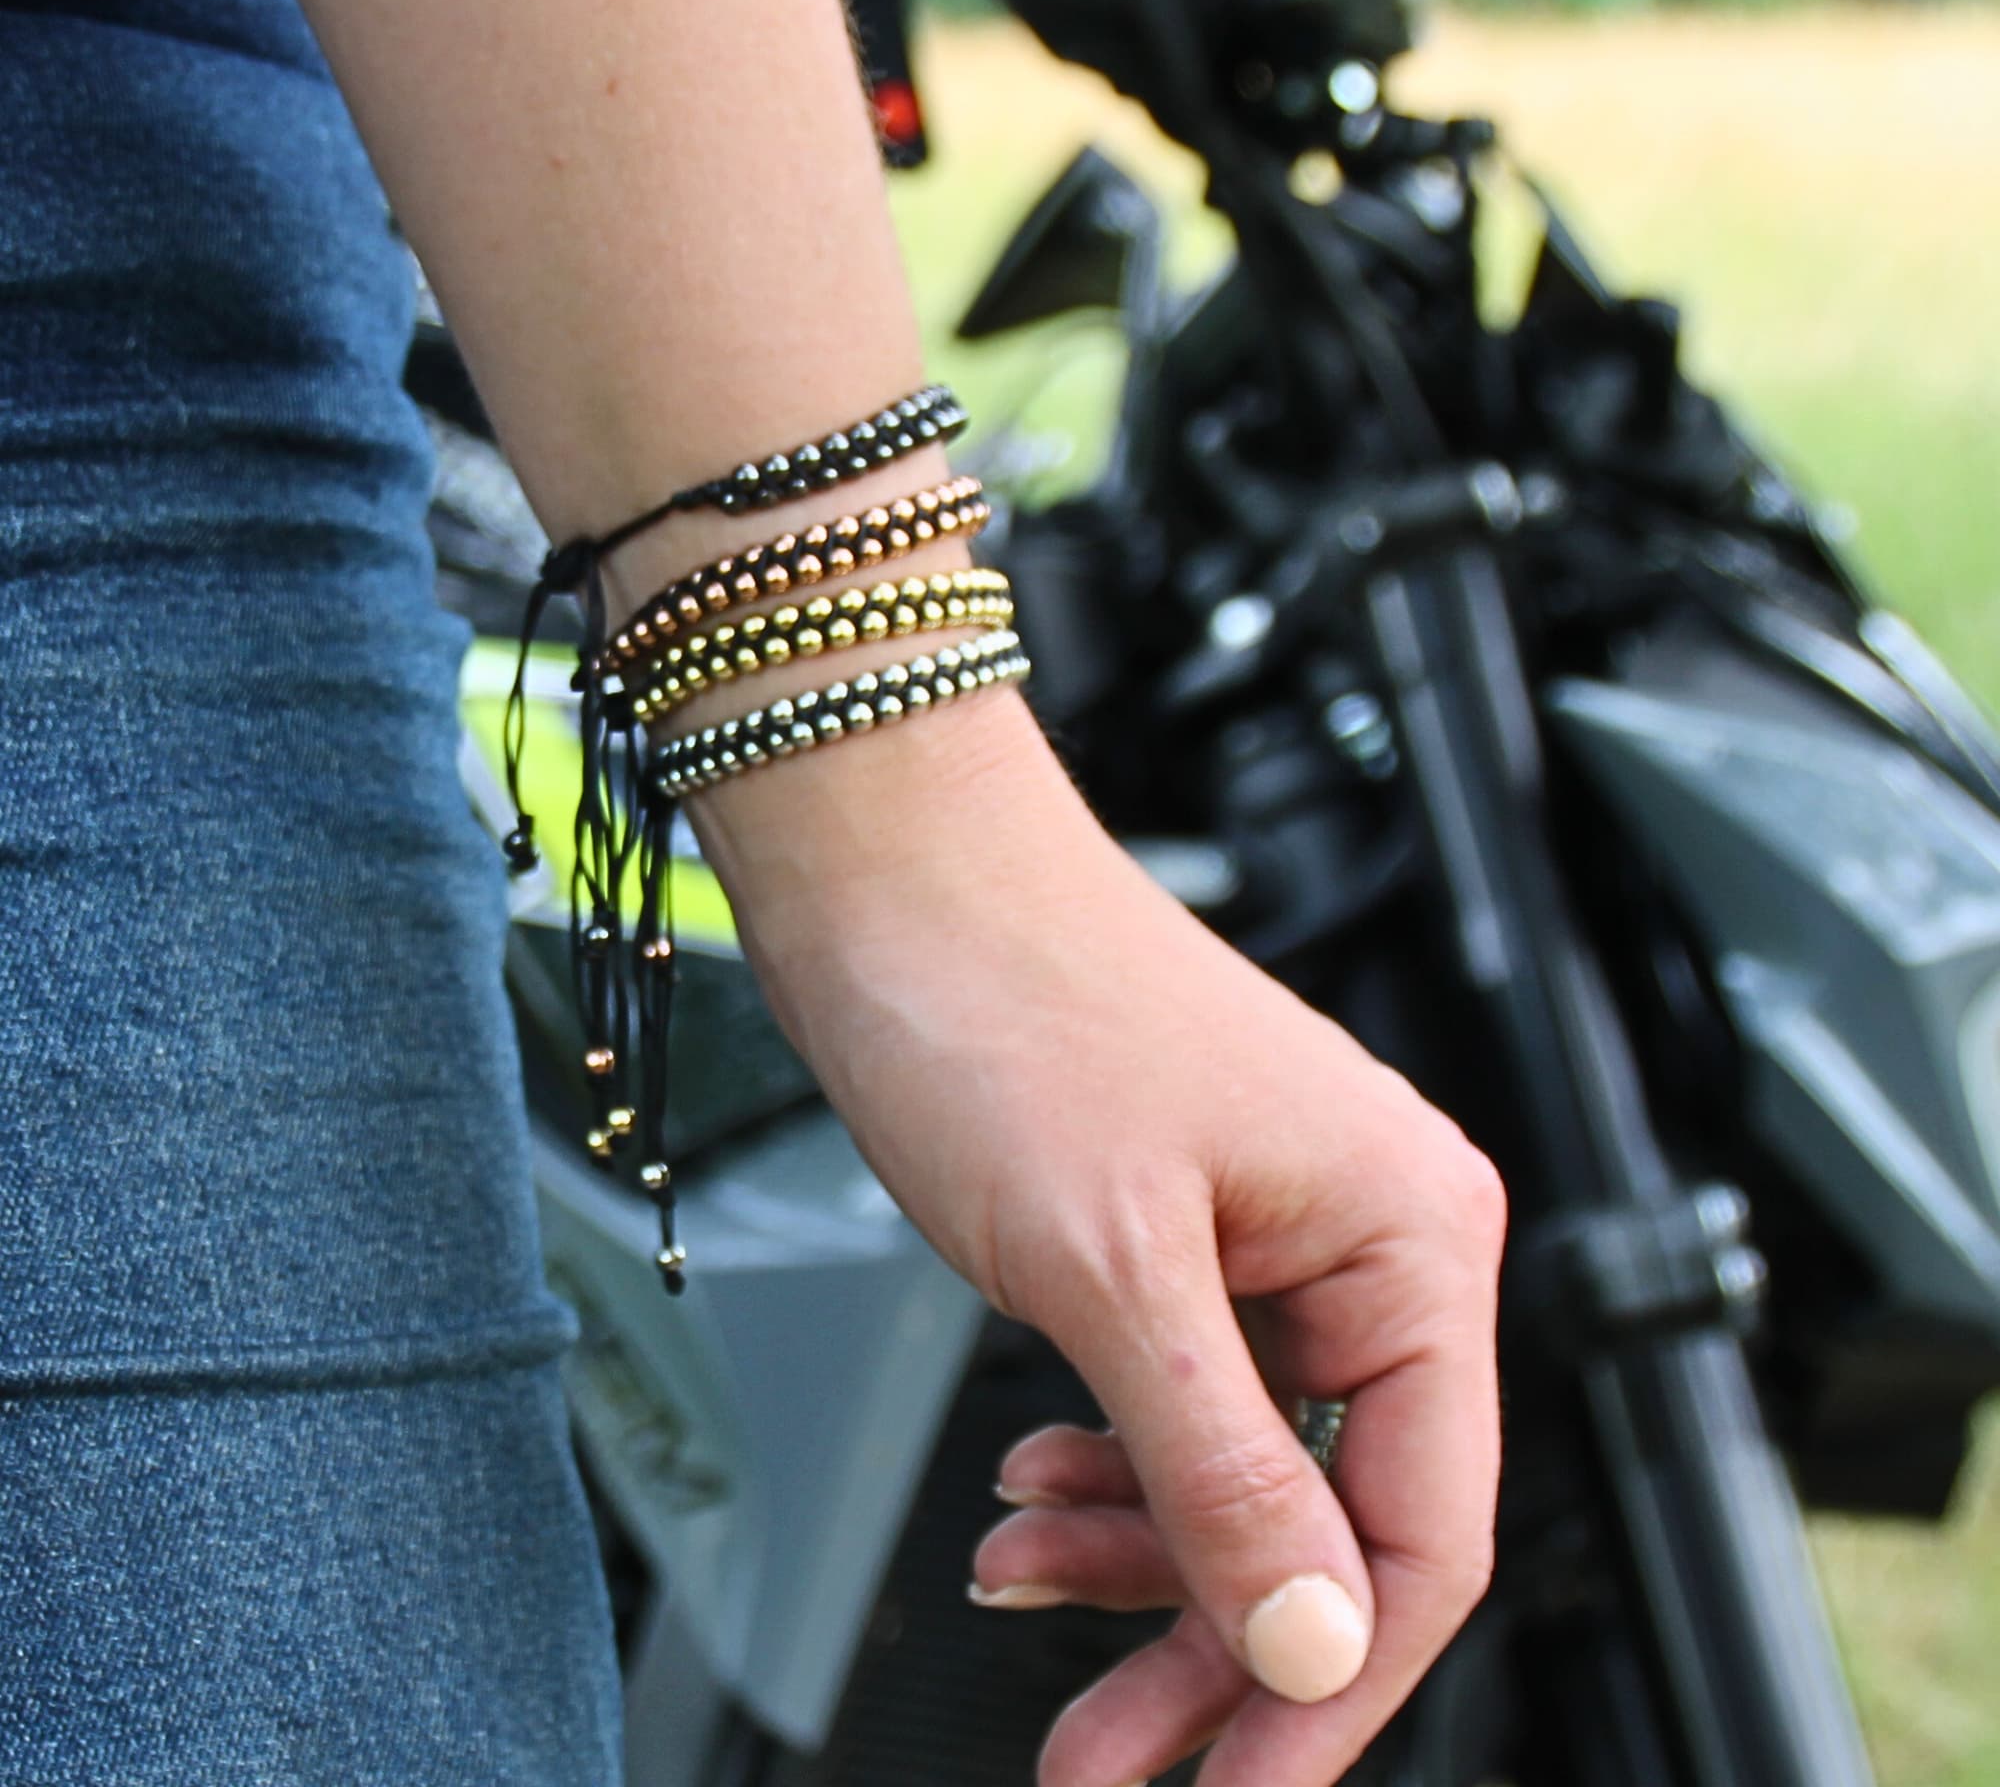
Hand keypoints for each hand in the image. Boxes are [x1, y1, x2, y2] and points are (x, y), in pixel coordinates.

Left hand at [695, 693, 1505, 1786]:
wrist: (894, 877)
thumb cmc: (1009, 1004)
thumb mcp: (1116, 1269)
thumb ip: (1226, 1472)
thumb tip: (1317, 1651)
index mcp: (1410, 1236)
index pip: (1422, 1534)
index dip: (1328, 1691)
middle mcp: (1365, 1241)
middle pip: (1329, 1518)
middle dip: (1208, 1645)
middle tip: (1097, 1761)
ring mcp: (1272, 1240)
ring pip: (1243, 1472)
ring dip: (1137, 1557)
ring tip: (1013, 1580)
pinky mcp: (1184, 1238)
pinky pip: (1180, 1403)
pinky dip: (1106, 1470)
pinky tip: (1025, 1496)